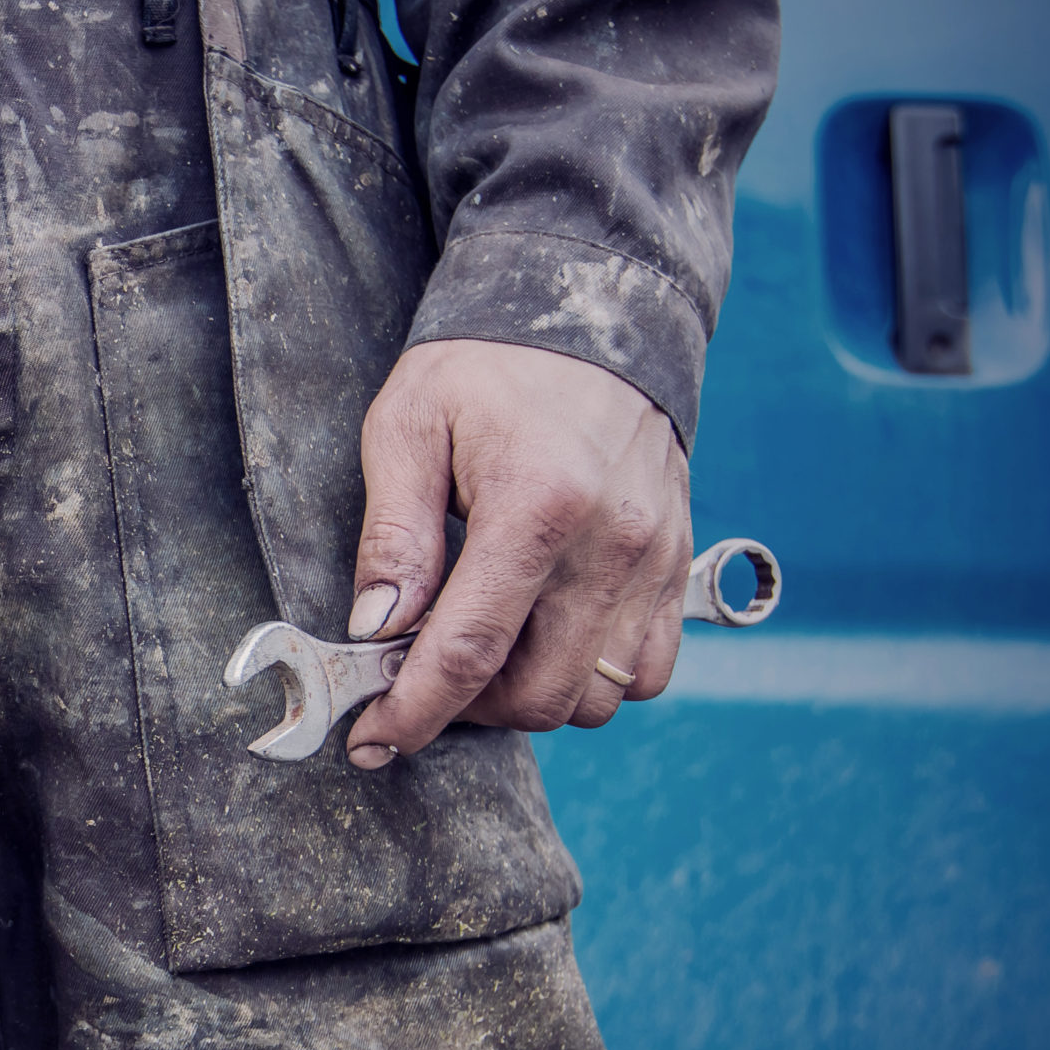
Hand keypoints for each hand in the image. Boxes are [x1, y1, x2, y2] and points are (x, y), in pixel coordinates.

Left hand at [342, 340, 690, 769]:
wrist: (591, 309)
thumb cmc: (487, 368)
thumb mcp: (408, 426)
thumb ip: (393, 535)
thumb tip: (377, 629)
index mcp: (536, 507)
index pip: (470, 652)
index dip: (414, 712)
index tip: (372, 740)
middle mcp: (610, 543)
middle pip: (538, 694)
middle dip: (467, 713)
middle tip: (418, 685)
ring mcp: (654, 559)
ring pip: (596, 697)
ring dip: (528, 701)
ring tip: (479, 659)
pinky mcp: (676, 564)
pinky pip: (648, 672)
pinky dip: (591, 682)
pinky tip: (541, 644)